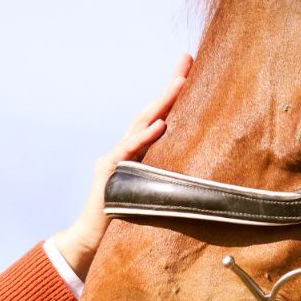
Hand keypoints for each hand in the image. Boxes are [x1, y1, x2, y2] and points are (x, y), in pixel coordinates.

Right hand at [51, 55, 192, 279]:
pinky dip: (145, 138)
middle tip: (187, 59)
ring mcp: (115, 158)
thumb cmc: (128, 219)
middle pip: (150, 111)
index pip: (160, 116)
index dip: (175, 92)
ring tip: (180, 82)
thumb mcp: (156, 194)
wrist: (94, 240)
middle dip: (170, 85)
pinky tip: (160, 124)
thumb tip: (206, 168)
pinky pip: (128, 152)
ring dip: (161, 103)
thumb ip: (170, 178)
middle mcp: (126, 149)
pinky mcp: (108, 172)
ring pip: (140, 124)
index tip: (191, 67)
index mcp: (140, 152)